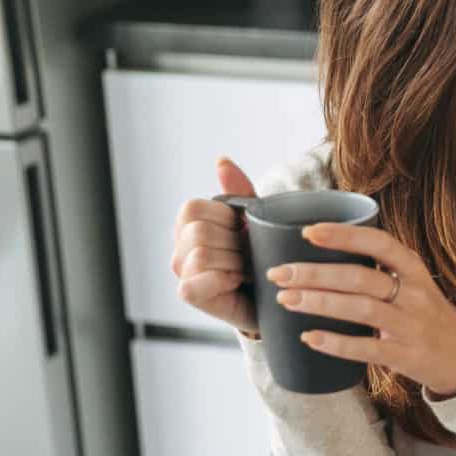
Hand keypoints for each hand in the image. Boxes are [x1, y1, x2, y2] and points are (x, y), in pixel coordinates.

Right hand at [171, 157, 256, 332]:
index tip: (243, 231)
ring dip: (234, 262)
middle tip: (249, 254)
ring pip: (200, 254)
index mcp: (190, 223)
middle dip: (233, 243)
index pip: (193, 208)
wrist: (276, 292)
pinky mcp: (189, 294)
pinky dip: (223, 279)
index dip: (225, 218)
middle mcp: (179, 246)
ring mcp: (182, 272)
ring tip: (246, 269)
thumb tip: (221, 160)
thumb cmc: (263, 254)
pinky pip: (197, 280)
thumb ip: (239, 191)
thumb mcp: (257, 218)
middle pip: (198, 232)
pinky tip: (237, 282)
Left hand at [267, 221, 455, 396]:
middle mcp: (415, 294)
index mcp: (415, 270)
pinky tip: (310, 337)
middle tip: (280, 273)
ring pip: (360, 309)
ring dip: (319, 303)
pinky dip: (335, 343)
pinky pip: (366, 348)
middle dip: (315, 273)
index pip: (379, 243)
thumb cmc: (429, 317)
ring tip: (286, 300)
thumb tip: (322, 257)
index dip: (344, 236)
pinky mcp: (405, 356)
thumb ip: (380, 271)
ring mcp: (410, 326)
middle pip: (360, 277)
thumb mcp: (415, 285)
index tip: (309, 232)